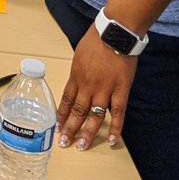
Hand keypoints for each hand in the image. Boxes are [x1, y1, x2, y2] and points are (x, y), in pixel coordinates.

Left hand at [57, 29, 135, 150]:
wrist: (114, 33)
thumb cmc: (96, 40)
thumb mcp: (80, 56)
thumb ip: (79, 73)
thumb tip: (79, 84)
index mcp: (76, 77)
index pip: (65, 100)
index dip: (61, 115)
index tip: (57, 127)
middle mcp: (87, 86)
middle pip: (77, 111)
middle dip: (70, 128)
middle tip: (64, 143)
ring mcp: (104, 89)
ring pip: (94, 116)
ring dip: (87, 133)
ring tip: (82, 146)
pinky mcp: (121, 90)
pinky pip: (118, 113)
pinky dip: (116, 128)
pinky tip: (114, 141)